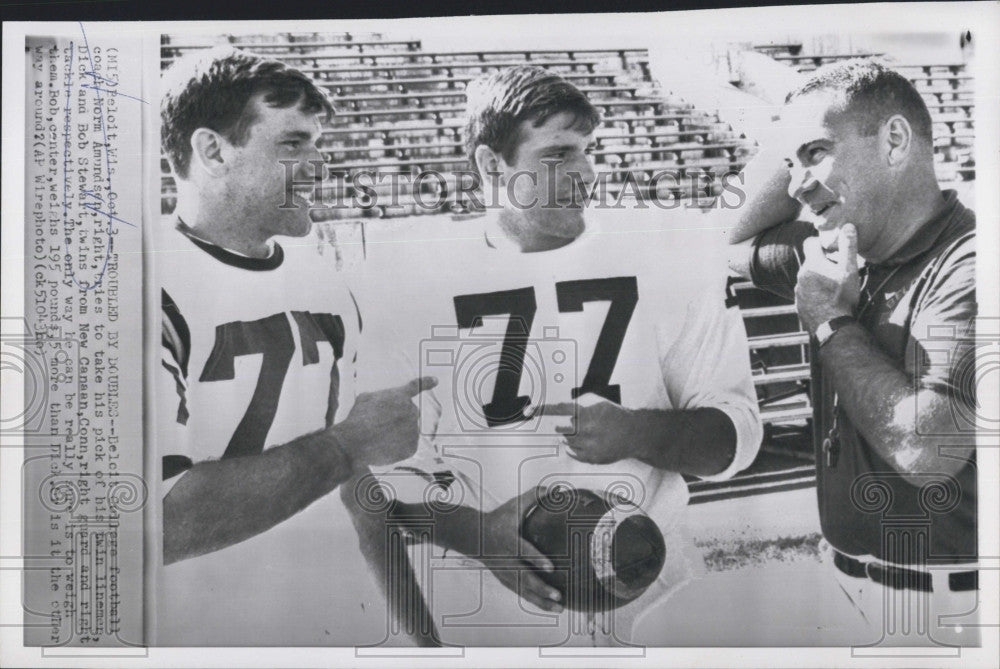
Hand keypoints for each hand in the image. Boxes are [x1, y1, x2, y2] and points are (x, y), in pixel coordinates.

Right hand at [334, 376, 437, 468]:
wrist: (356, 441)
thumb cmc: (357, 419)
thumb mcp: (365, 399)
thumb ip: (378, 397)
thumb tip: (379, 402)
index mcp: (400, 396)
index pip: (416, 387)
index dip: (426, 383)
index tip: (435, 380)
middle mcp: (411, 411)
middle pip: (409, 415)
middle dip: (398, 420)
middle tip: (380, 426)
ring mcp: (414, 429)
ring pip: (407, 432)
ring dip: (396, 435)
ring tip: (379, 438)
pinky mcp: (412, 447)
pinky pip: (406, 447)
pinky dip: (397, 449)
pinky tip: (384, 448)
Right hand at [481, 488, 563, 612]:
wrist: (474, 536)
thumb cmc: (499, 518)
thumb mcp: (514, 505)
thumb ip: (534, 496)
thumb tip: (555, 489)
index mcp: (509, 540)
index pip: (524, 551)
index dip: (537, 559)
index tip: (552, 567)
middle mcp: (506, 559)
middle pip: (524, 577)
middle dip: (541, 588)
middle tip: (558, 596)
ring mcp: (505, 572)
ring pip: (523, 590)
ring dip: (540, 600)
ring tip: (559, 607)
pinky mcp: (505, 579)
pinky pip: (521, 593)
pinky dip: (535, 602)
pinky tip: (549, 608)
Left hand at [535, 394, 641, 464]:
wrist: (634, 433)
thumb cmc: (614, 415)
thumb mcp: (597, 402)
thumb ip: (579, 404)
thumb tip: (561, 412)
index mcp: (588, 412)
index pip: (560, 409)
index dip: (544, 409)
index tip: (530, 410)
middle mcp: (588, 429)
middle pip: (562, 428)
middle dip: (565, 426)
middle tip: (577, 425)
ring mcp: (590, 445)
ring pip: (567, 441)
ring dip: (572, 437)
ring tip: (588, 434)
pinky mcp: (593, 458)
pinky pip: (573, 453)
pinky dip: (576, 448)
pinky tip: (588, 443)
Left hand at [795, 224, 859, 332]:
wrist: (831, 326)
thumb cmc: (842, 297)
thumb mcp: (849, 270)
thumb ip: (848, 247)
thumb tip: (848, 226)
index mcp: (812, 264)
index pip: (809, 242)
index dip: (820, 243)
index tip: (831, 249)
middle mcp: (801, 275)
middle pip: (810, 262)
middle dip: (822, 263)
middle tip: (837, 271)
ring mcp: (798, 290)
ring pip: (807, 278)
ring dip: (818, 278)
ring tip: (833, 287)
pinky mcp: (798, 303)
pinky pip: (805, 292)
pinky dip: (814, 292)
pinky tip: (826, 300)